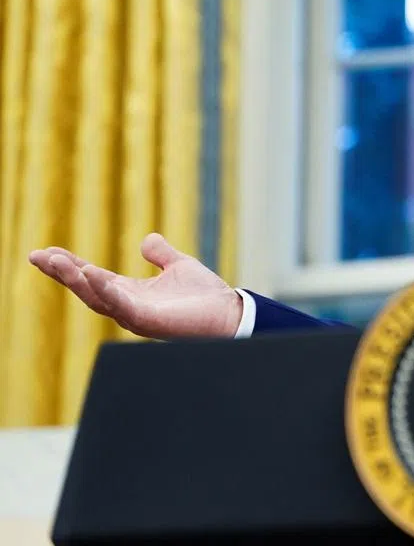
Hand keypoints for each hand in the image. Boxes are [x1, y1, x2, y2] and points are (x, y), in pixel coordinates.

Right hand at [28, 233, 243, 338]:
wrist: (230, 314)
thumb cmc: (206, 296)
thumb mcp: (179, 266)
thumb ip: (161, 254)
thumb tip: (147, 239)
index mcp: (131, 292)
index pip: (92, 277)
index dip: (69, 265)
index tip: (45, 252)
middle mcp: (127, 306)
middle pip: (86, 288)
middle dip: (61, 273)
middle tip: (36, 256)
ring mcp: (135, 316)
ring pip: (96, 298)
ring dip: (74, 280)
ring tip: (54, 262)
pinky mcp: (148, 321)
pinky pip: (120, 305)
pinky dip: (104, 290)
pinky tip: (89, 274)